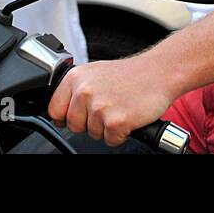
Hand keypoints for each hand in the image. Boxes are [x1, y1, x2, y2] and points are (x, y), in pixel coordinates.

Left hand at [47, 55, 178, 146]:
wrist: (159, 72)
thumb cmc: (130, 74)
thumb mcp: (95, 73)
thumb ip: (76, 90)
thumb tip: (58, 111)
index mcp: (76, 77)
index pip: (54, 109)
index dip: (66, 116)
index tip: (78, 115)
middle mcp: (84, 91)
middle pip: (73, 125)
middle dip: (89, 123)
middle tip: (107, 109)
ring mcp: (100, 107)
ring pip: (92, 134)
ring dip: (106, 128)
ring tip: (120, 108)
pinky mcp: (116, 121)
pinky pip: (110, 140)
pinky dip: (121, 134)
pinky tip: (128, 116)